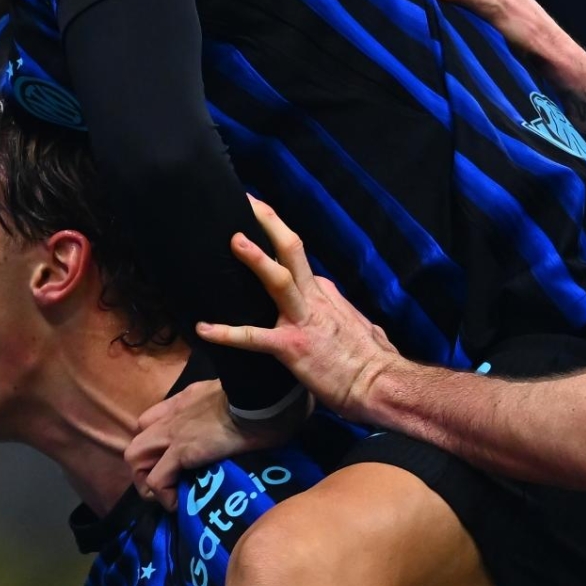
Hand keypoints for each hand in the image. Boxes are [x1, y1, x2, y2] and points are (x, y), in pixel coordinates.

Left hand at [125, 377, 294, 505]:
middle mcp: (175, 414)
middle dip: (145, 467)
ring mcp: (174, 432)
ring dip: (148, 482)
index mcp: (188, 399)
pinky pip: (157, 480)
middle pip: (137, 441)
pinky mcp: (182, 452)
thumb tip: (252, 426)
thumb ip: (236, 409)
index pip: (153, 419)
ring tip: (170, 496)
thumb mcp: (243, 398)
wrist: (264, 394)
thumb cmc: (266, 396)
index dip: (156, 443)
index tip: (173, 460)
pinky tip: (182, 505)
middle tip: (168, 483)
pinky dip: (166, 496)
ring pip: (135, 458)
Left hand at [196, 197, 403, 420]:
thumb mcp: (363, 329)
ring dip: (256, 258)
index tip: (258, 228)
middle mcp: (315, 299)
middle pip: (292, 250)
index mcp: (326, 295)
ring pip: (278, 279)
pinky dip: (226, 333)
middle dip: (268, 222)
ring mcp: (303, 320)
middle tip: (246, 201)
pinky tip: (204, 328)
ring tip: (232, 239)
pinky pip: (253, 337)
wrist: (381, 385)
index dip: (276, 245)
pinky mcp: (292, 346)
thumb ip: (349, 317)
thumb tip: (352, 316)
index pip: (298, 264)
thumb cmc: (374, 362)